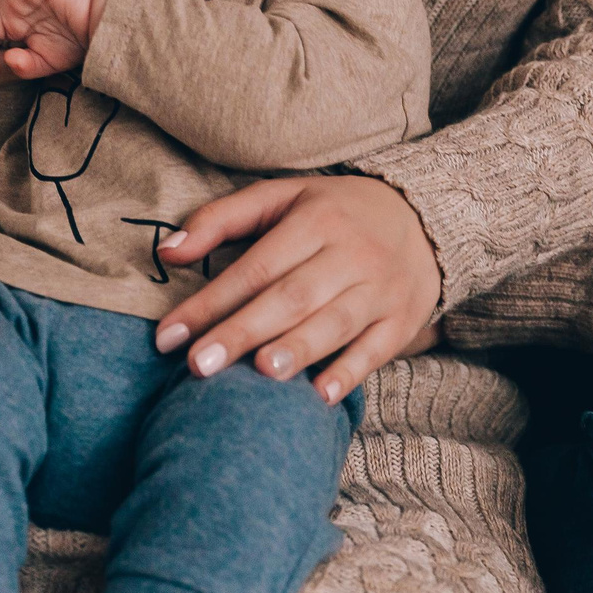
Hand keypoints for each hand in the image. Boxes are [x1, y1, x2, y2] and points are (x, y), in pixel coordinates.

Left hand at [152, 176, 443, 402]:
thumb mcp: (282, 198)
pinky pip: (376, 349)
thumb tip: (167, 252)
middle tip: (199, 366)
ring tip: (261, 373)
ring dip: (298, 349)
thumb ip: (221, 220)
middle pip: (290, 296)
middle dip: (243, 331)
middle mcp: (350, 253)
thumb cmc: (334, 213)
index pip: (255, 267)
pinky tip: (319, 395)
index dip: (210, 302)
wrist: (424, 219)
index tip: (168, 336)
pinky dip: (349, 371)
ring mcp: (380, 289)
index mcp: (315, 220)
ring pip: (335, 322)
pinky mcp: (402, 319)